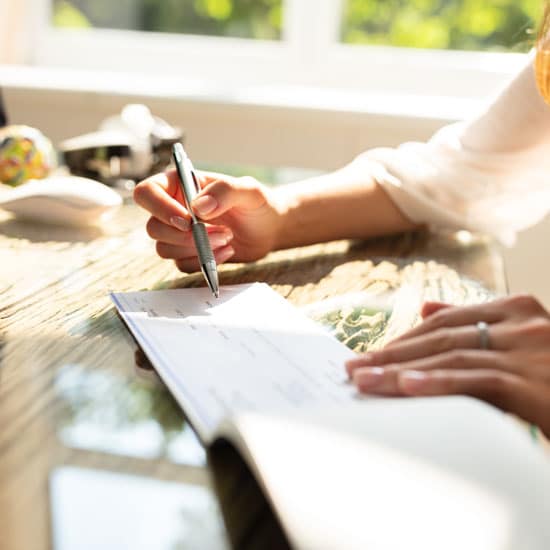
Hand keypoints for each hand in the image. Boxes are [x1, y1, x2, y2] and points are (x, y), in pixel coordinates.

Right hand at [133, 170, 283, 271]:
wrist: (269, 229)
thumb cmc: (258, 203)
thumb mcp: (248, 190)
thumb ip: (224, 191)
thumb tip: (198, 207)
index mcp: (180, 185)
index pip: (147, 192)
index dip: (160, 208)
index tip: (188, 221)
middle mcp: (174, 208)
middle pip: (153, 227)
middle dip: (184, 236)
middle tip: (220, 232)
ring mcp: (179, 233)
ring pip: (164, 249)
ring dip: (196, 249)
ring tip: (227, 238)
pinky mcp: (189, 254)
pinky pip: (182, 265)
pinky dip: (203, 262)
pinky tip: (227, 251)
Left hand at [346, 294, 549, 437]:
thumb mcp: (522, 345)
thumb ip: (478, 324)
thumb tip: (428, 308)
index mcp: (519, 309)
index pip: (445, 322)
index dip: (404, 339)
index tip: (370, 355)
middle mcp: (524, 322)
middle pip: (440, 337)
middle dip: (392, 355)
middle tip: (353, 369)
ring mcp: (532, 349)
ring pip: (451, 357)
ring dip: (400, 370)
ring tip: (363, 381)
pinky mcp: (537, 383)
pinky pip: (477, 380)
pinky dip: (438, 383)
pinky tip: (405, 388)